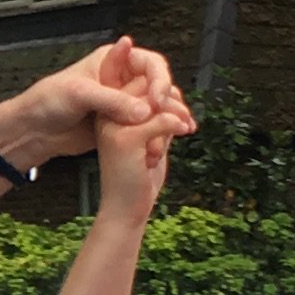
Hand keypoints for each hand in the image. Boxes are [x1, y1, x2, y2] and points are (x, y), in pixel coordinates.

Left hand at [0, 34, 198, 169]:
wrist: (34, 130)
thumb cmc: (48, 101)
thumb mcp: (79, 95)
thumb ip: (112, 101)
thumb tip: (144, 111)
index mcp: (113, 60)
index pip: (150, 63)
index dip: (159, 80)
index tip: (158, 100)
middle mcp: (122, 78)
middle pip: (158, 84)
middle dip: (169, 100)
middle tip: (175, 118)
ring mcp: (123, 101)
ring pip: (156, 106)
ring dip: (169, 116)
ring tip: (181, 129)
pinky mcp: (121, 122)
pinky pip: (146, 124)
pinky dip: (159, 131)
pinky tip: (166, 142)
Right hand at [91, 96, 177, 226]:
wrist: (125, 210)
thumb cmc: (138, 179)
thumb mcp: (151, 142)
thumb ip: (158, 120)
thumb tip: (175, 98)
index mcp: (110, 115)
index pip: (137, 84)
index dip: (163, 90)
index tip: (180, 107)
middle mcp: (107, 117)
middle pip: (145, 87)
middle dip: (172, 99)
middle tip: (187, 117)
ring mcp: (113, 127)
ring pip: (154, 102)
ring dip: (177, 113)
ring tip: (186, 127)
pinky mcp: (124, 140)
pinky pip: (159, 120)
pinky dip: (176, 124)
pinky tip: (184, 132)